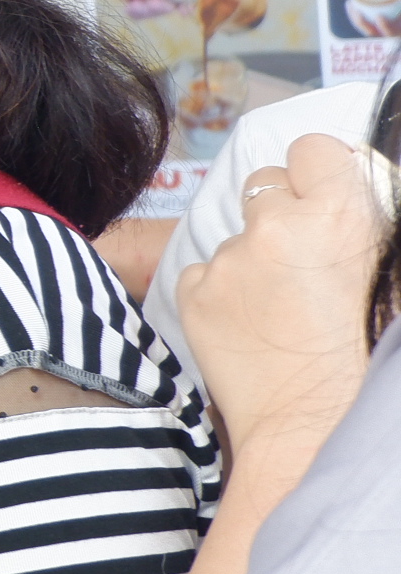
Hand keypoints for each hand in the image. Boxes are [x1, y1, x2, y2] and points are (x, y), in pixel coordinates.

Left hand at [178, 133, 382, 450]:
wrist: (313, 425)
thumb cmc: (363, 356)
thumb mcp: (386, 277)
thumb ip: (361, 227)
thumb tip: (347, 189)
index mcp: (340, 215)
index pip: (311, 148)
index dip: (316, 171)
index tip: (320, 195)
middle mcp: (277, 226)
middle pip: (265, 183)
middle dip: (280, 211)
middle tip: (300, 258)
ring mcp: (229, 258)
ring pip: (233, 230)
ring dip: (251, 254)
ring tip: (279, 303)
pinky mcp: (193, 290)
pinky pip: (204, 270)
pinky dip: (220, 289)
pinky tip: (249, 324)